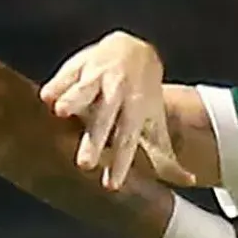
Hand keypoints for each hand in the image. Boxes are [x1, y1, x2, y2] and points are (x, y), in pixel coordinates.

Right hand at [41, 32, 194, 189]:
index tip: (111, 186)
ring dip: (74, 99)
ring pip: (86, 89)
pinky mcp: (80, 64)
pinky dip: (58, 84)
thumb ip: (166, 157)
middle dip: (95, 140)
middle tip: (84, 165)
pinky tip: (46, 97)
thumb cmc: (143, 97)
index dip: (122, 163)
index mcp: (137, 112)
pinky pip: (68, 73)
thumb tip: (191, 181)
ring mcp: (98, 77)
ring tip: (60, 112)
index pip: (129, 141)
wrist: (135, 51)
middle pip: (106, 119)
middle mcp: (118, 94)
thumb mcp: (155, 124)